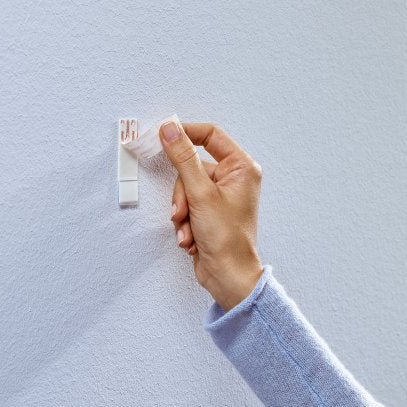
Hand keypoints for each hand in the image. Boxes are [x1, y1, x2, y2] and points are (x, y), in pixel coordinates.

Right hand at [159, 121, 263, 310]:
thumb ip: (183, 158)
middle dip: (182, 193)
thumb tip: (171, 130)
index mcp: (241, 168)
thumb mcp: (200, 194)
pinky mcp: (209, 211)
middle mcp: (233, 179)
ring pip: (185, 188)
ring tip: (189, 228)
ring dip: (181, 211)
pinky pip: (186, 205)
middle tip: (183, 210)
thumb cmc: (227, 240)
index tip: (164, 135)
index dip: (186, 133)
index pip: (210, 135)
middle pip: (191, 167)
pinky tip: (192, 236)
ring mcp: (220, 196)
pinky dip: (184, 222)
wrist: (228, 275)